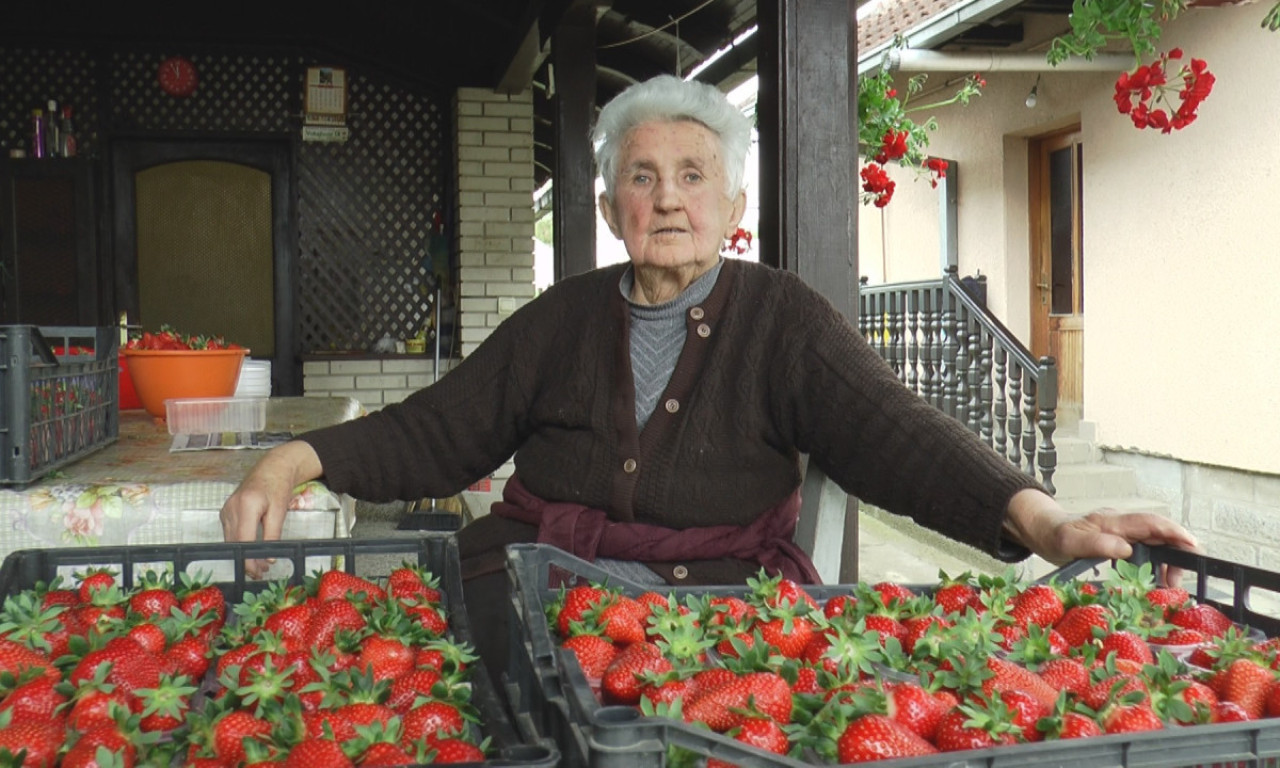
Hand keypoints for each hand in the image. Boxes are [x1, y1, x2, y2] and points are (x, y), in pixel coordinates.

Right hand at [220, 441, 322, 577]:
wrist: (272, 469)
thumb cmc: (278, 487)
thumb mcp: (279, 511)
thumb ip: (273, 534)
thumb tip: (268, 557)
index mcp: (246, 505)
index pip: (243, 540)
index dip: (249, 558)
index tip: (258, 570)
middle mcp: (231, 508)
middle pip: (235, 542)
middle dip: (246, 560)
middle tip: (261, 573)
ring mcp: (226, 509)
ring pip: (231, 540)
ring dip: (243, 554)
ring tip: (259, 566)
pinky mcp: (226, 512)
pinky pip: (230, 533)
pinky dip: (240, 544)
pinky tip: (251, 551)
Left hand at [1005, 489, 1200, 586]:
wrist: (1042, 530)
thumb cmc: (1054, 534)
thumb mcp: (1068, 542)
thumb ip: (1095, 544)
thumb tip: (1126, 549)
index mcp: (1112, 521)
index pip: (1151, 522)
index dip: (1175, 532)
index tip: (1193, 546)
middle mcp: (1122, 524)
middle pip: (1160, 534)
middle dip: (1177, 554)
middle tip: (1177, 583)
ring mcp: (1122, 533)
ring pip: (1155, 545)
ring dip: (1167, 564)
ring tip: (1167, 587)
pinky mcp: (1120, 542)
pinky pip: (1145, 552)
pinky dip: (1154, 567)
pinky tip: (1154, 583)